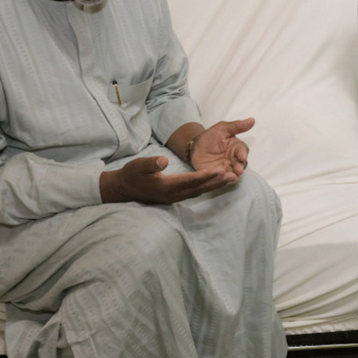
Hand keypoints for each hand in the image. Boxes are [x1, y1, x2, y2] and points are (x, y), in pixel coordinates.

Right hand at [99, 156, 233, 204]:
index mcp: (166, 186)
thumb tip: (163, 160)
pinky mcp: (175, 197)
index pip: (190, 180)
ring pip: (199, 191)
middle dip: (217, 182)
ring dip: (215, 185)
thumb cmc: (131, 174)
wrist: (123, 189)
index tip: (221, 169)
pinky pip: (195, 192)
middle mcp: (172, 194)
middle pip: (199, 188)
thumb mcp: (137, 165)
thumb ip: (151, 163)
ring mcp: (174, 198)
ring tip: (231, 179)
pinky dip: (207, 187)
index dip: (206, 175)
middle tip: (234, 175)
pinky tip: (217, 182)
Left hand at [189, 118, 252, 177]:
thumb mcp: (222, 128)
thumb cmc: (210, 136)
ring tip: (233, 177)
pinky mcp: (218, 175)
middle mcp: (234, 159)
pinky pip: (223, 178)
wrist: (194, 147)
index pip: (242, 150)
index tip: (242, 157)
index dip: (243, 154)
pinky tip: (225, 180)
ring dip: (234, 175)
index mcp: (236, 147)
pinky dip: (225, 180)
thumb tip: (252, 120)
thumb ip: (237, 126)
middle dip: (240, 167)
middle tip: (238, 170)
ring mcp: (227, 168)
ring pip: (234, 173)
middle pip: (240, 164)